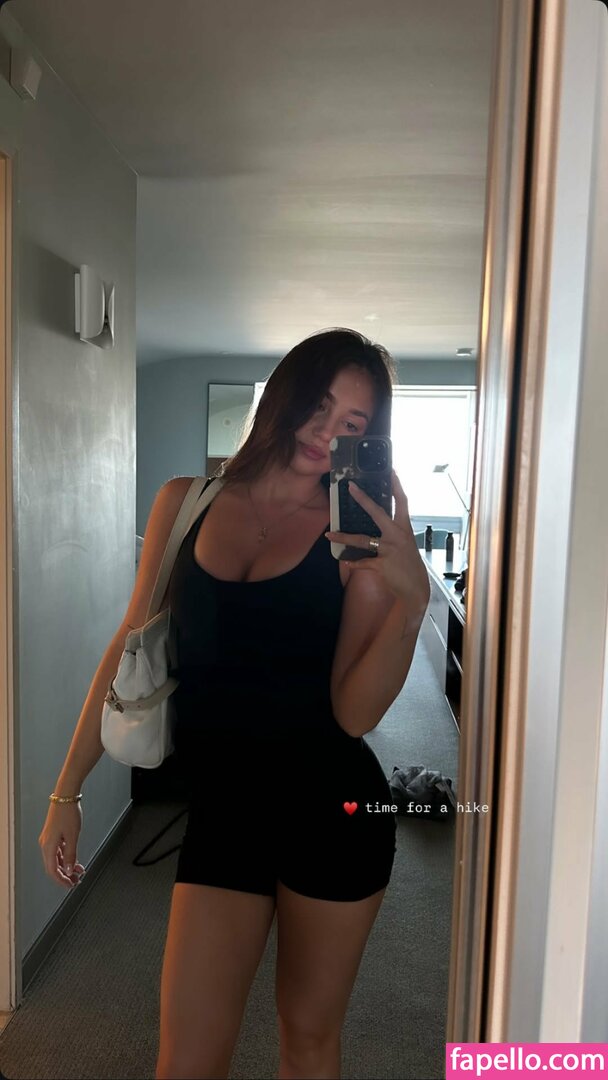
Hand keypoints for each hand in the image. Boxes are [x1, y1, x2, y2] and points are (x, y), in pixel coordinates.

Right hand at [39, 802, 85, 889]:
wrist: (66, 796)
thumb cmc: (68, 813)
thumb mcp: (73, 836)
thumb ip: (70, 855)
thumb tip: (68, 871)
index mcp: (48, 846)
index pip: (52, 870)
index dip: (61, 881)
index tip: (70, 886)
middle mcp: (46, 844)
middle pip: (53, 866)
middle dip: (65, 875)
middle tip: (77, 881)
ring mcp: (49, 839)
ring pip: (56, 859)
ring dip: (67, 867)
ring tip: (78, 872)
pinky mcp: (54, 835)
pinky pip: (58, 851)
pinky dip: (66, 858)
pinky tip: (75, 860)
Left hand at [325, 469, 430, 613]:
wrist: (416, 588)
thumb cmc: (409, 565)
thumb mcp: (405, 544)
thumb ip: (394, 533)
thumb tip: (381, 523)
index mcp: (404, 528)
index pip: (402, 502)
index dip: (396, 485)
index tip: (391, 470)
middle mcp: (397, 535)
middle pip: (378, 513)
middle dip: (364, 499)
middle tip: (351, 487)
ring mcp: (389, 550)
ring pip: (362, 539)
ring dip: (343, 537)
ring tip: (329, 534)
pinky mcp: (382, 564)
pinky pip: (362, 562)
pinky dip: (353, 563)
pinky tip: (346, 562)